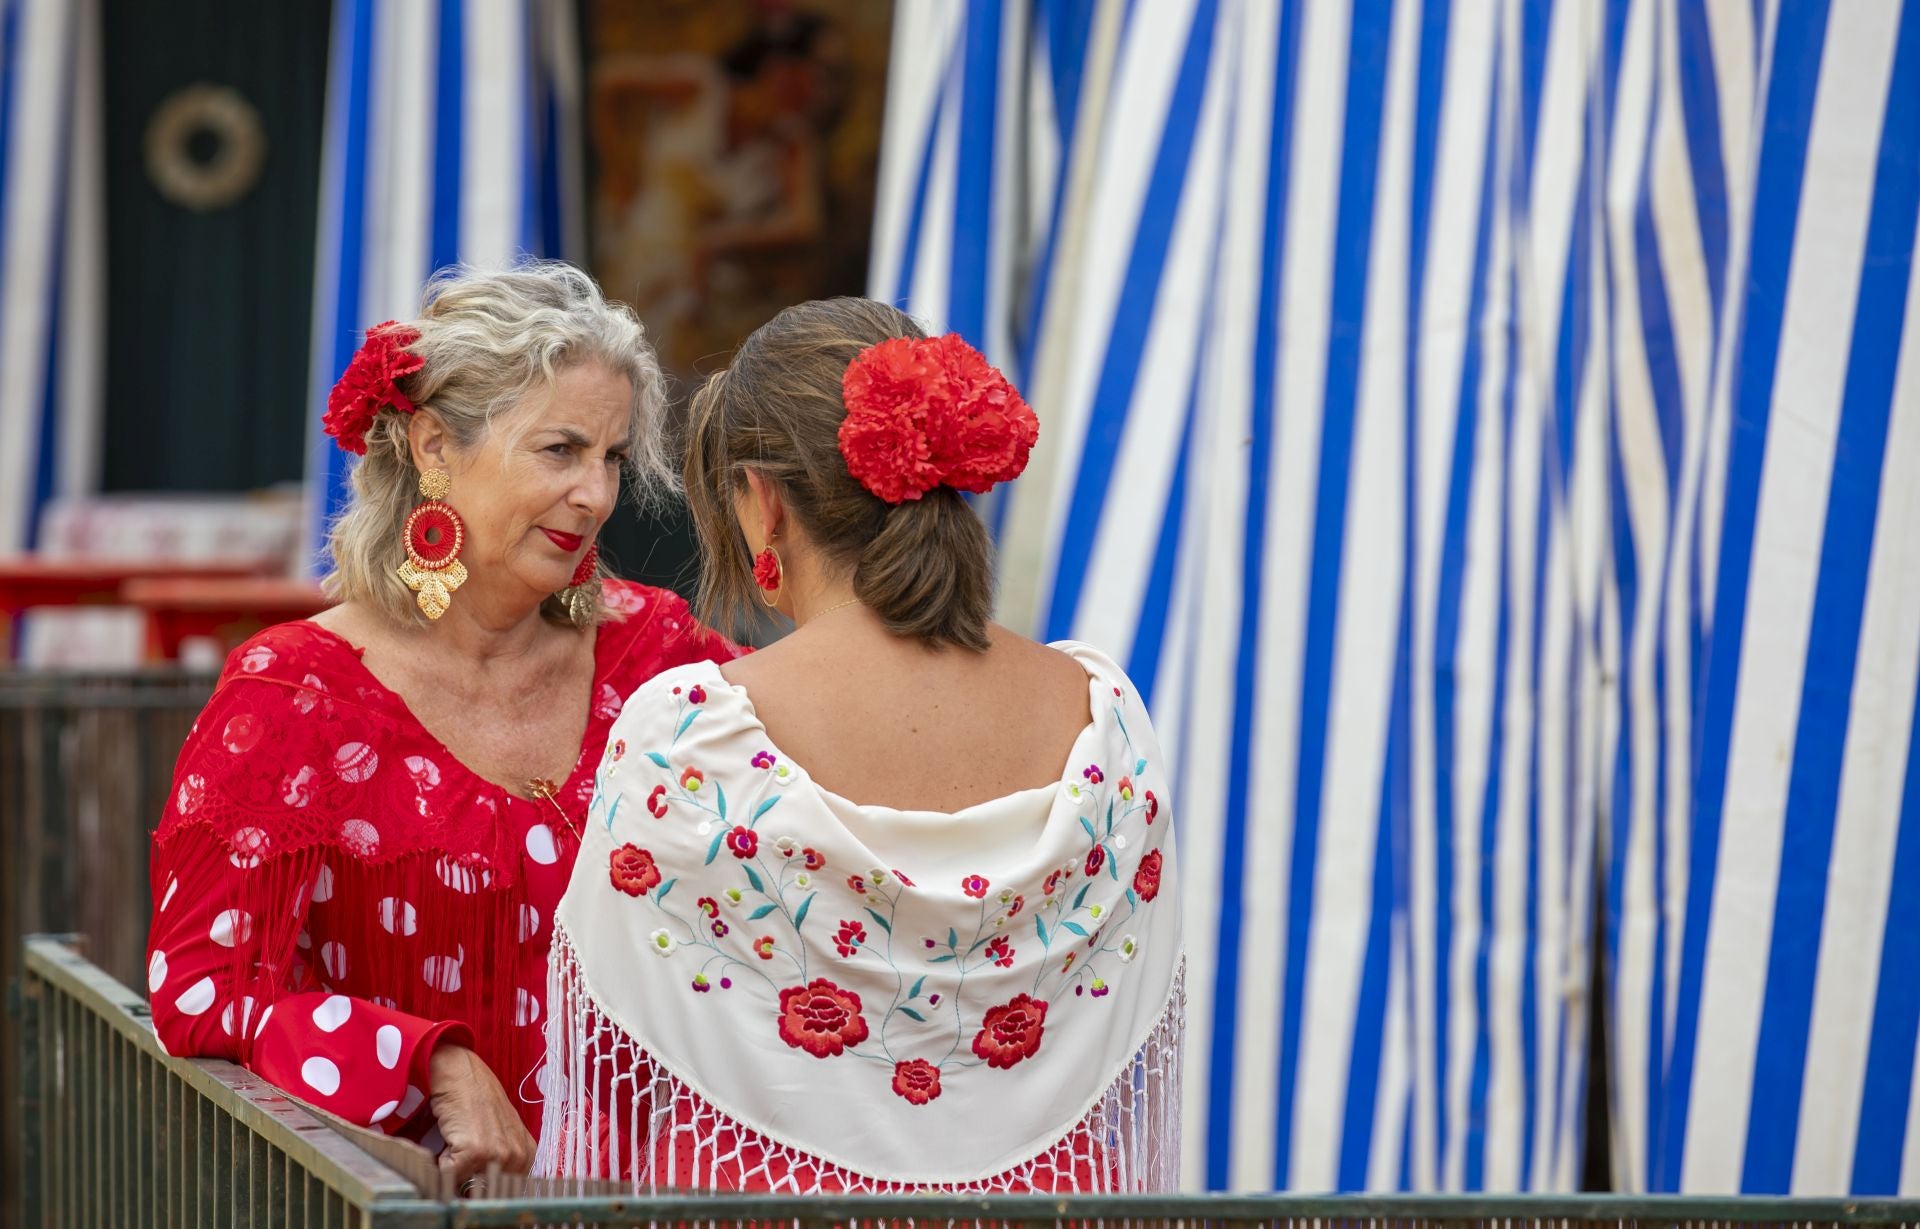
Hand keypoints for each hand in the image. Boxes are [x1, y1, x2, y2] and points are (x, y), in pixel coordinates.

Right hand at [428, 1044, 534, 1188]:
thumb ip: (498, 1162)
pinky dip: (442, 1160)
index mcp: (527, 1155)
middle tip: (463, 1148)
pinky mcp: (475, 1152)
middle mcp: (518, 1157)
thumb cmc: (476, 1099)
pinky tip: (451, 1135)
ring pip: (465, 1184)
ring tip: (459, 1140)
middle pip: (483, 1190)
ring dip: (455, 1168)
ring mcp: (498, 1155)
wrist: (461, 1072)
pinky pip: (449, 1174)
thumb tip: (484, 1189)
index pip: (501, 1190)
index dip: (481, 1182)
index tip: (474, 1168)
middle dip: (467, 1177)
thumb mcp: (498, 1133)